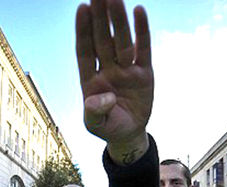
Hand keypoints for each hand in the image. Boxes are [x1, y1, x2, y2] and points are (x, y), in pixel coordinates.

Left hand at [76, 0, 153, 164]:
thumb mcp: (96, 124)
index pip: (85, 51)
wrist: (128, 135)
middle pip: (102, 39)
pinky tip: (139, 11)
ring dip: (117, 20)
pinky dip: (142, 32)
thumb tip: (99, 97)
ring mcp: (126, 69)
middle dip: (99, 17)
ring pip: (121, 41)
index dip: (83, 30)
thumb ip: (94, 112)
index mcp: (90, 80)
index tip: (82, 8)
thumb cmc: (108, 127)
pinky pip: (143, 49)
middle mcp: (107, 70)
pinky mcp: (144, 73)